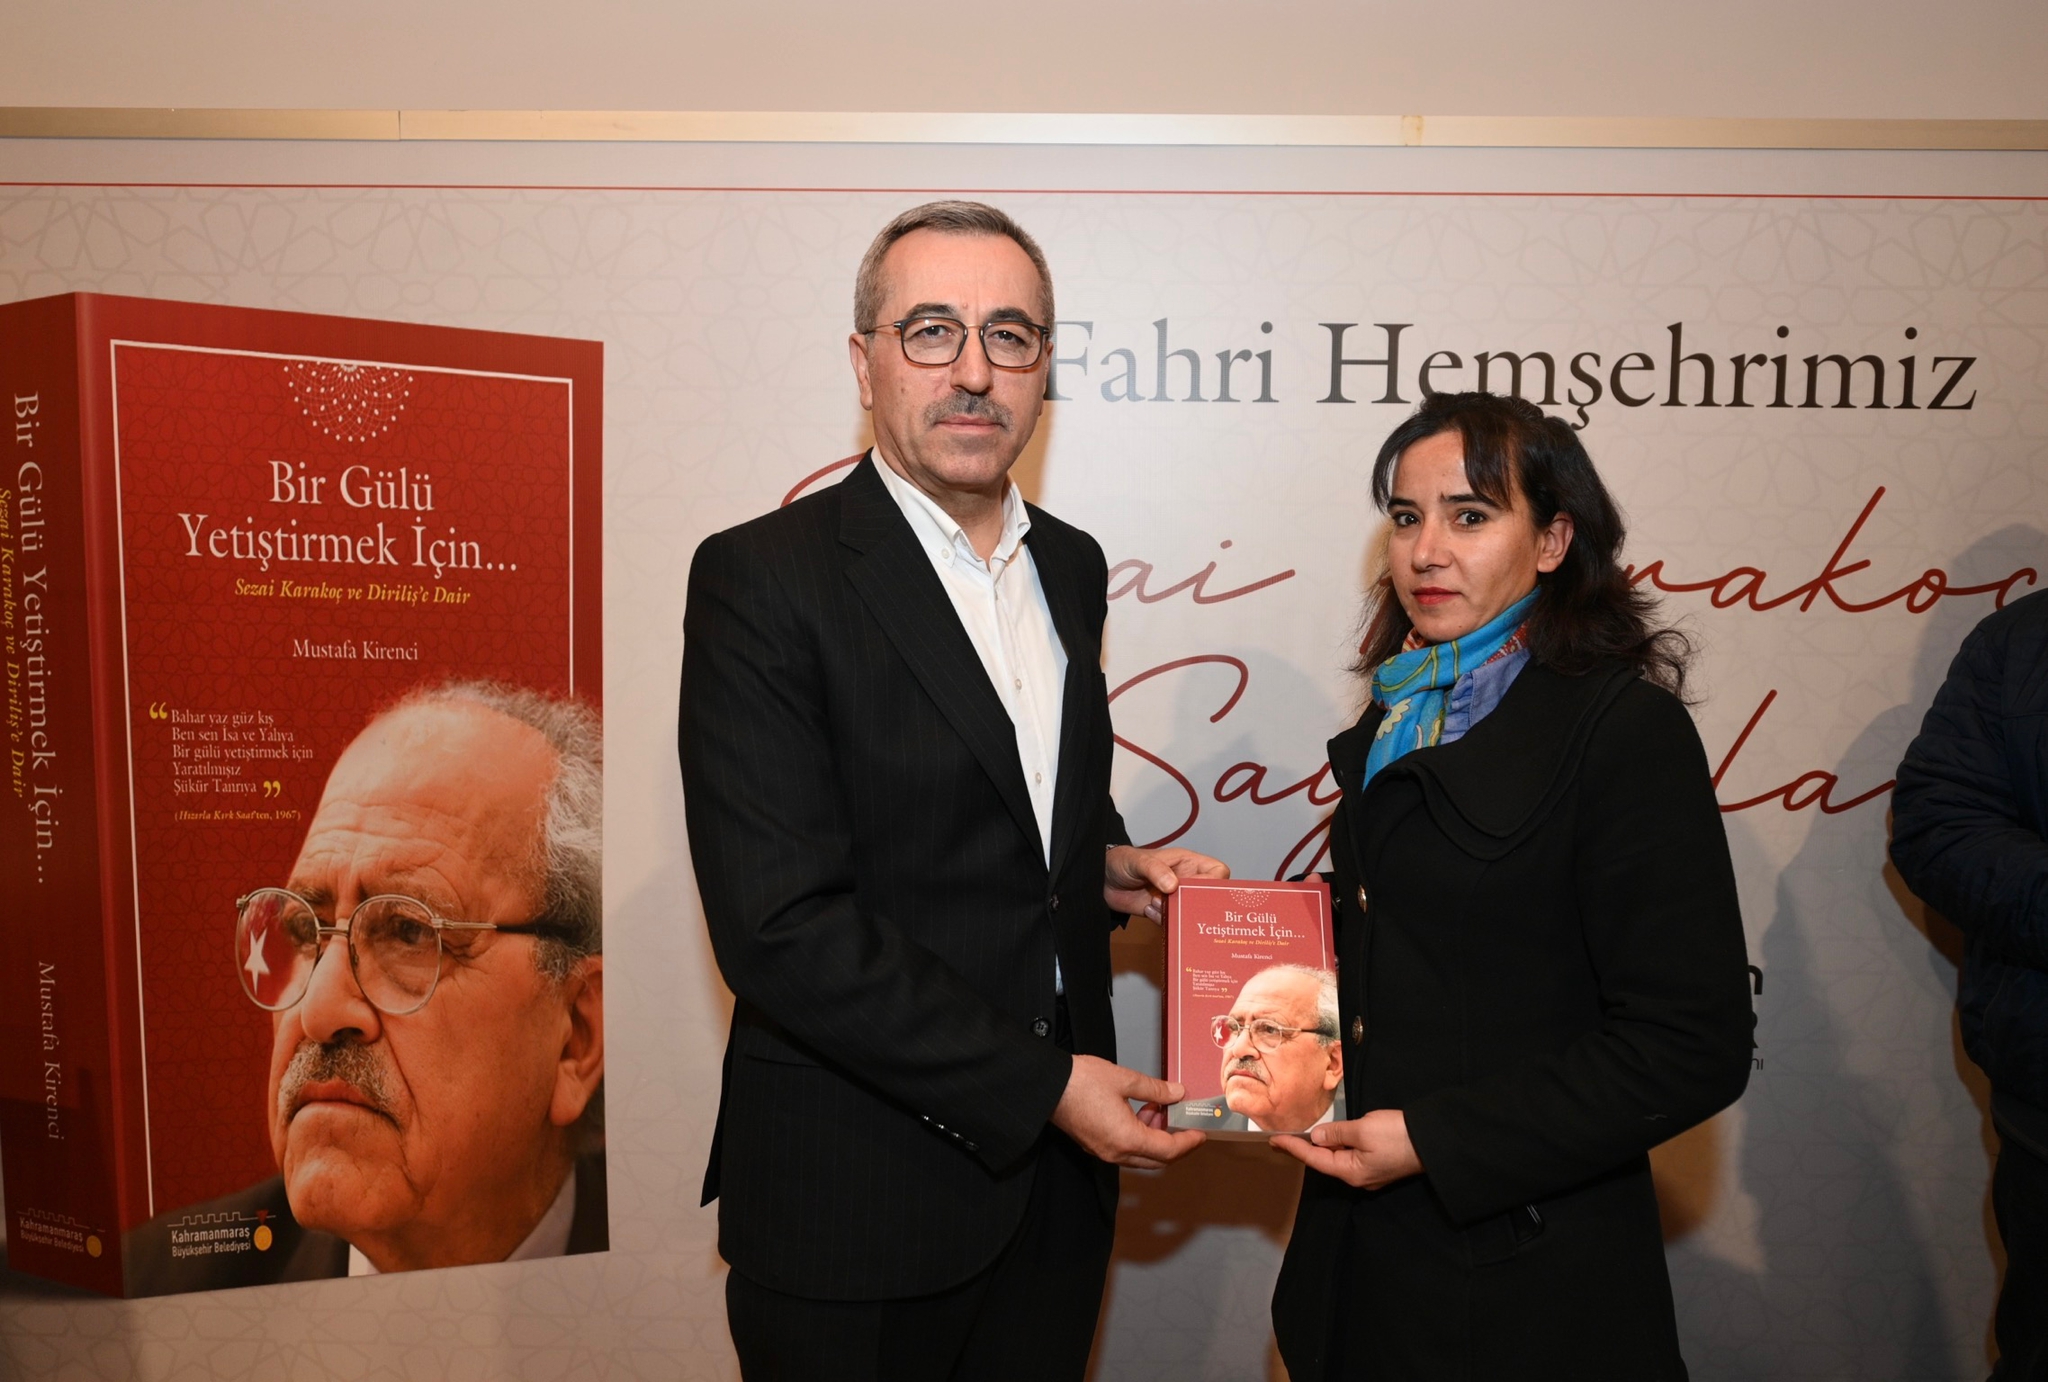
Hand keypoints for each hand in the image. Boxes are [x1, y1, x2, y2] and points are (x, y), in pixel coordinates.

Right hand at [1051, 1055, 1205, 1168]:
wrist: (1046, 1086)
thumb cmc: (1080, 1082)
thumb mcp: (1124, 1080)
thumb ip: (1156, 1090)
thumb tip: (1177, 1093)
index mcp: (1127, 1139)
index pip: (1169, 1151)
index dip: (1188, 1143)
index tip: (1200, 1134)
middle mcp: (1116, 1152)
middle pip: (1157, 1160)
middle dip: (1175, 1143)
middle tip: (1185, 1123)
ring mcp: (1104, 1151)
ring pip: (1141, 1156)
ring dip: (1156, 1138)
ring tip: (1158, 1109)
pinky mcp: (1095, 1145)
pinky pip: (1126, 1150)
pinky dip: (1140, 1137)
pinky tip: (1139, 1112)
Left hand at [1104, 845, 1229, 920]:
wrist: (1101, 879)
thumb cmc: (1121, 861)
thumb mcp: (1138, 861)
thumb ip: (1156, 870)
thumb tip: (1173, 885)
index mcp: (1187, 863)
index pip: (1217, 871)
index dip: (1214, 882)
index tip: (1196, 891)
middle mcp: (1185, 880)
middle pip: (1208, 897)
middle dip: (1195, 904)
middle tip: (1178, 905)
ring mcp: (1174, 898)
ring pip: (1192, 913)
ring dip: (1176, 914)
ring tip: (1155, 903)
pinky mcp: (1163, 912)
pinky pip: (1174, 923)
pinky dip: (1163, 921)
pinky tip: (1148, 910)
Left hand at [1271, 1109, 1422, 1189]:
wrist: (1434, 1142)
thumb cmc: (1397, 1135)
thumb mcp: (1363, 1129)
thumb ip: (1338, 1133)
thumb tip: (1318, 1137)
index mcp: (1351, 1171)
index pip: (1314, 1159)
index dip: (1293, 1148)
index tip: (1274, 1141)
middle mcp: (1358, 1177)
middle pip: (1325, 1162)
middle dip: (1305, 1149)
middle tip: (1283, 1139)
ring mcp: (1370, 1173)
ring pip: (1339, 1158)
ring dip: (1323, 1147)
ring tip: (1303, 1137)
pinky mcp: (1380, 1165)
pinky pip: (1352, 1155)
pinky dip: (1339, 1145)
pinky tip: (1333, 1137)